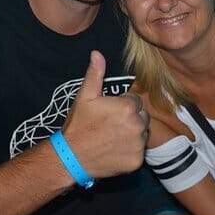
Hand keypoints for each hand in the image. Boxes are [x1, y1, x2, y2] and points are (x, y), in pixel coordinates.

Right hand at [62, 50, 148, 177]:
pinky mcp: (136, 161)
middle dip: (130, 117)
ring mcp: (138, 145)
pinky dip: (130, 150)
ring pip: (142, 133)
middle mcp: (137, 125)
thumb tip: (97, 54)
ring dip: (132, 133)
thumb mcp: (85, 96)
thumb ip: (95, 74)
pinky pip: (139, 151)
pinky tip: (114, 149)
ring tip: (112, 136)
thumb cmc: (78, 125)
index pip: (135, 100)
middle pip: (142, 116)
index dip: (122, 104)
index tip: (109, 112)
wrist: (71, 157)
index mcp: (127, 107)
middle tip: (110, 124)